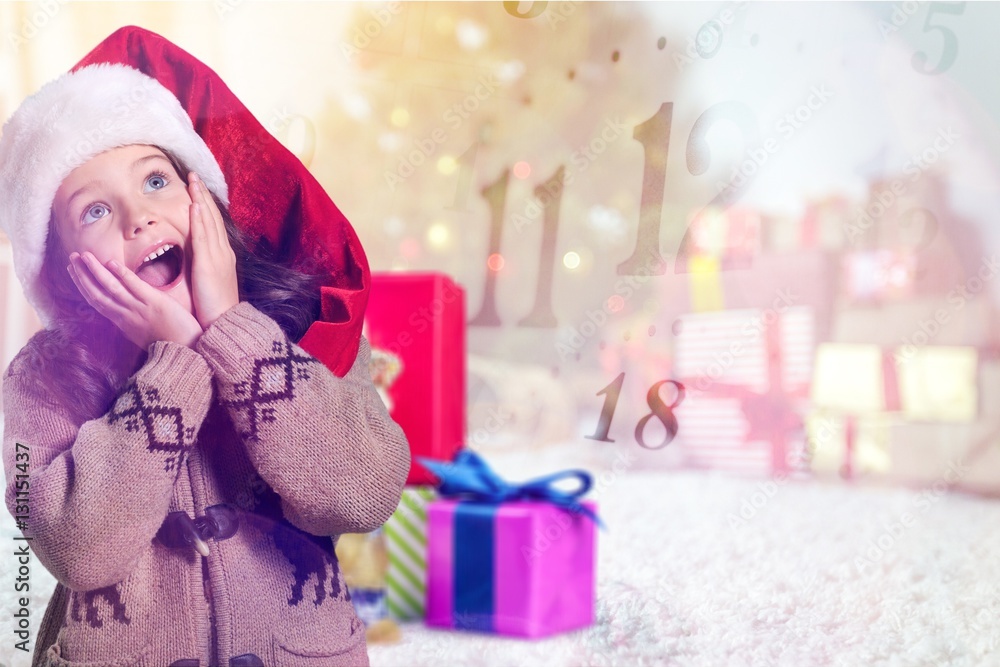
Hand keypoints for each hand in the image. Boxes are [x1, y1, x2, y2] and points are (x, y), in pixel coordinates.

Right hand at [67, 251, 203, 349]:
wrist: (189, 353)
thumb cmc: (172, 344)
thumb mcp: (145, 334)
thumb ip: (134, 321)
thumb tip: (129, 307)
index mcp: (123, 323)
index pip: (97, 302)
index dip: (83, 286)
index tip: (74, 272)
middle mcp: (126, 316)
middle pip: (97, 294)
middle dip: (82, 275)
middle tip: (71, 258)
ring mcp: (139, 309)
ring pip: (111, 288)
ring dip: (95, 271)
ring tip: (84, 255)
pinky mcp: (155, 303)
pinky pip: (135, 287)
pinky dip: (122, 274)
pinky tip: (111, 263)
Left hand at [187, 172, 238, 329]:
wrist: (225, 322)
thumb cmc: (216, 306)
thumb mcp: (210, 281)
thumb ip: (204, 265)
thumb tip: (195, 256)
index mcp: (222, 255)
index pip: (213, 224)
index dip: (206, 206)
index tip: (197, 190)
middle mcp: (222, 251)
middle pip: (212, 217)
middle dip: (203, 195)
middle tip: (194, 176)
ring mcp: (217, 256)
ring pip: (209, 222)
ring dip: (200, 200)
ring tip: (193, 182)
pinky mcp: (209, 263)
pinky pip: (203, 237)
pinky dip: (200, 220)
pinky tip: (195, 206)